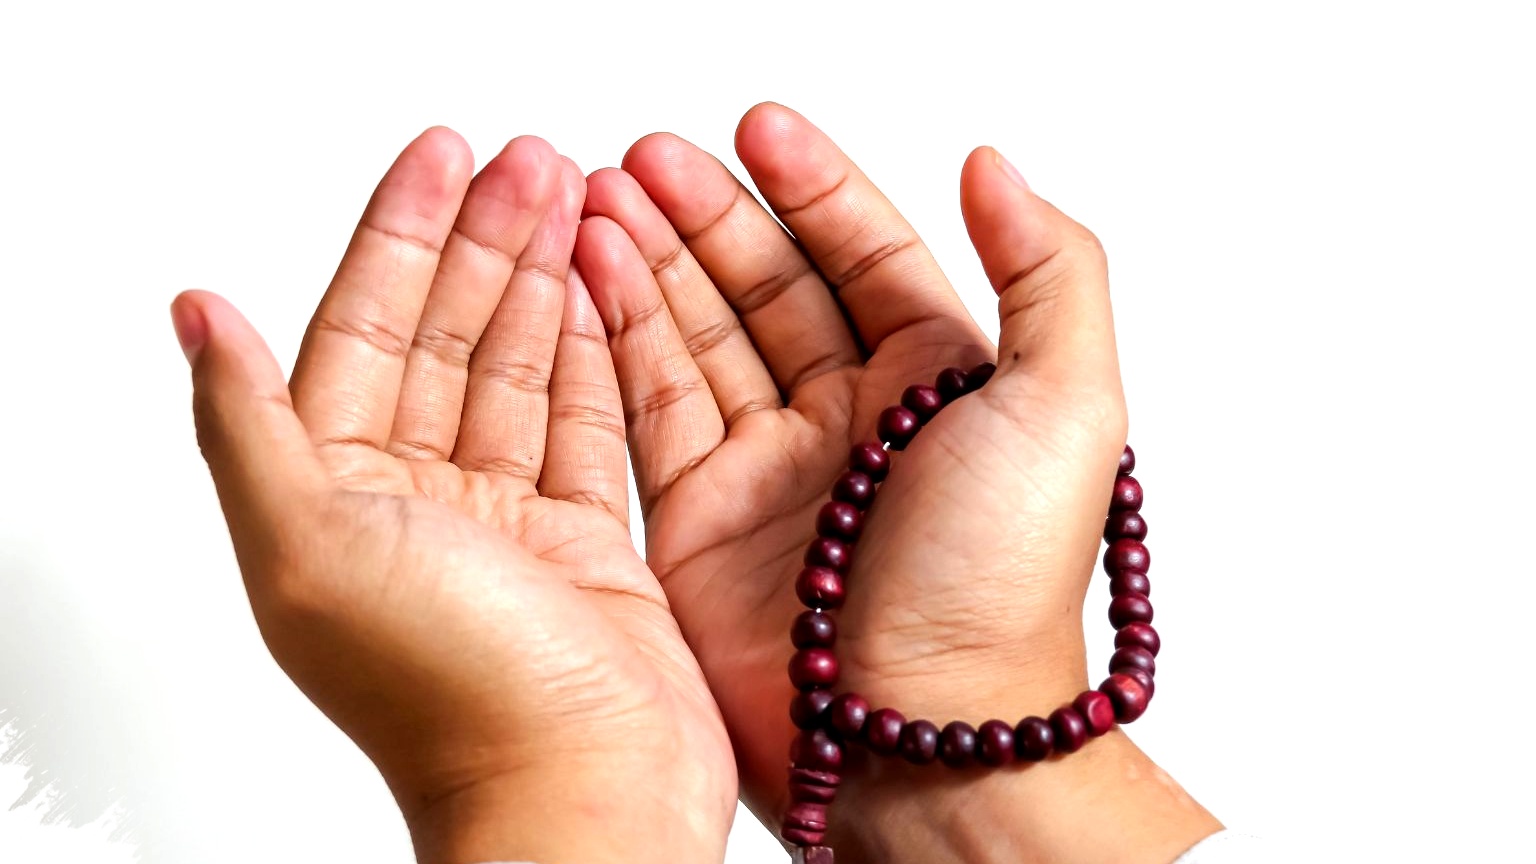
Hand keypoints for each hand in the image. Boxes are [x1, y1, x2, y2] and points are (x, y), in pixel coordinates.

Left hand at [172, 129, 733, 863]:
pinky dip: (590, 354)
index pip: (361, 332)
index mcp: (335, 498)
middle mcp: (414, 505)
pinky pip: (583, 423)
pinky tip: (597, 293)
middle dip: (483, 240)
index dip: (396, 235)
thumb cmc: (453, 693)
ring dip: (539, 280)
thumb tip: (194, 315)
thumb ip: (247, 424)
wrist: (586, 793)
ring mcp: (503, 522)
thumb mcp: (311, 546)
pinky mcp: (583, 542)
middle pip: (445, 338)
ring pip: (516, 370)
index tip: (438, 158)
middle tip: (529, 158)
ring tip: (572, 197)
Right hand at [579, 103, 1219, 862]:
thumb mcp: (1068, 407)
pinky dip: (613, 339)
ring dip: (649, 261)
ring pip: (697, 335)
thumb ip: (1046, 271)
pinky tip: (586, 277)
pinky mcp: (698, 517)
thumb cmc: (1000, 586)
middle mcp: (847, 418)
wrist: (918, 738)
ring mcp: (768, 467)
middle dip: (706, 213)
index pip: (861, 253)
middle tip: (645, 155)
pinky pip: (647, 406)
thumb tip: (991, 166)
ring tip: (597, 197)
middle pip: (766, 284)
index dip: (809, 185)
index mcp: (934, 381)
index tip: (757, 127)